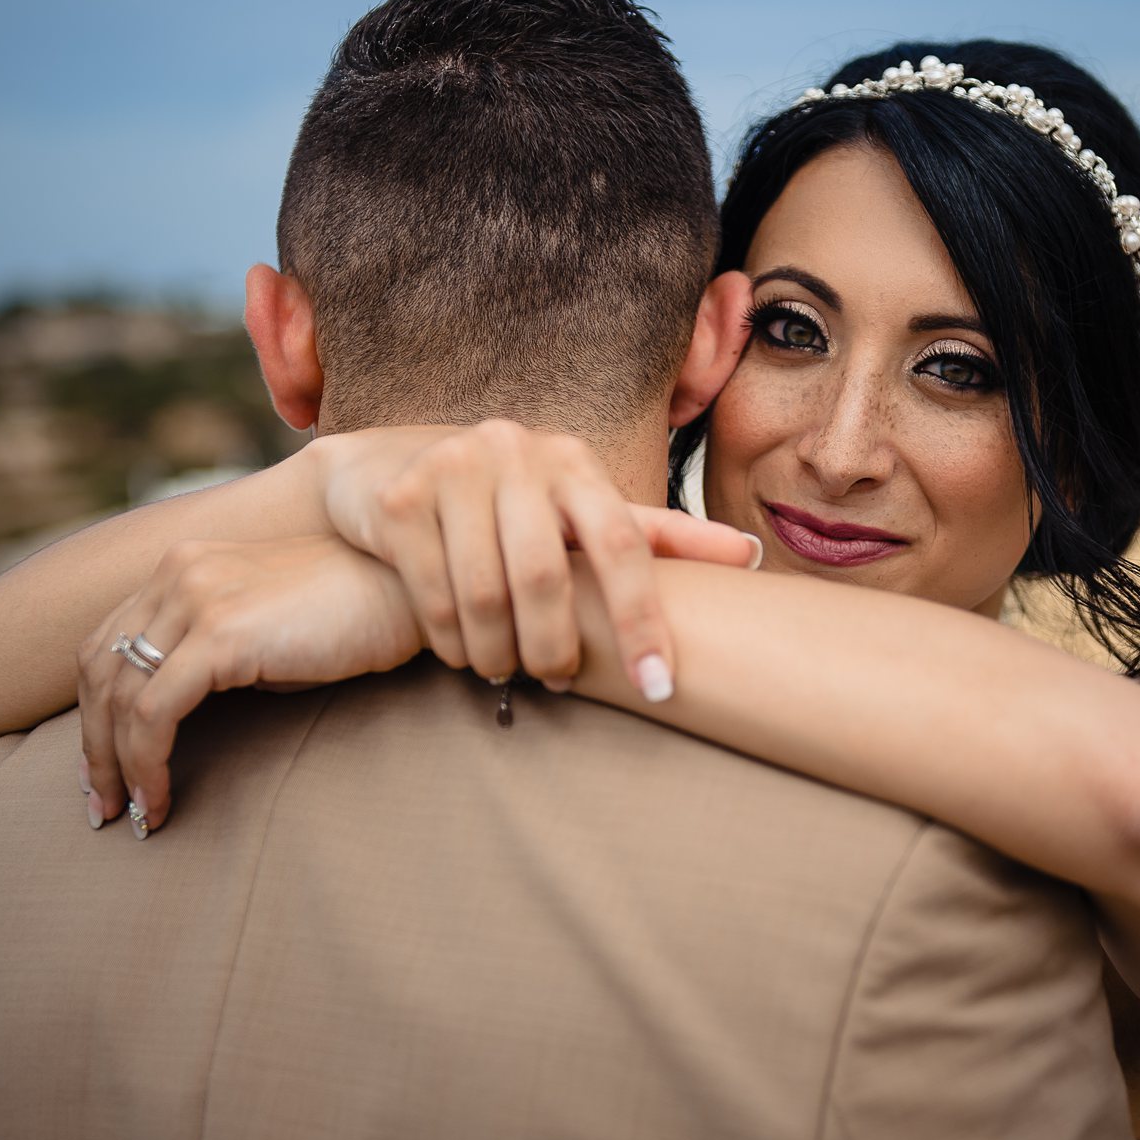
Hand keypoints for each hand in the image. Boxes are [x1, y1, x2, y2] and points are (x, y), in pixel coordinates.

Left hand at [75, 535, 422, 835]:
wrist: (412, 592)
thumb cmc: (353, 619)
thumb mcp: (264, 631)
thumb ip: (212, 658)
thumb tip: (173, 721)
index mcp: (184, 566)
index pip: (108, 643)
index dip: (95, 713)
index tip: (105, 770)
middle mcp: (179, 572)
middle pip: (99, 669)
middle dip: (94, 747)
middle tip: (104, 805)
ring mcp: (197, 597)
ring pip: (120, 696)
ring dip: (116, 766)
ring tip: (133, 814)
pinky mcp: (222, 633)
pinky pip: (156, 713)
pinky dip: (147, 763)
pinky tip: (161, 799)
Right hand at [311, 420, 758, 699]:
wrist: (387, 467)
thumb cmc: (507, 501)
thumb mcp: (581, 510)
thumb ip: (660, 536)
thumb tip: (752, 556)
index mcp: (574, 461)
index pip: (625, 543)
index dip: (644, 621)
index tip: (659, 687)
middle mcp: (517, 452)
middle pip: (548, 577)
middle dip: (556, 647)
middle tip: (556, 681)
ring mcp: (453, 469)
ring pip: (487, 594)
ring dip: (500, 653)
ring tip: (505, 671)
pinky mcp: (401, 499)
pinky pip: (434, 595)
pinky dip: (453, 642)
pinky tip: (461, 653)